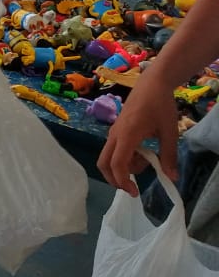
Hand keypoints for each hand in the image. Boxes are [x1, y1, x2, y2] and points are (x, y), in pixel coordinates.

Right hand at [97, 79, 179, 194]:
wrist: (152, 84)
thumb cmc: (161, 105)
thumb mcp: (170, 132)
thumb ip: (169, 155)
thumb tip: (172, 178)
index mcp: (127, 135)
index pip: (117, 164)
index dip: (123, 181)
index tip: (135, 192)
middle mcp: (115, 135)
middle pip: (104, 163)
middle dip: (114, 179)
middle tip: (132, 187)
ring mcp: (114, 132)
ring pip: (108, 157)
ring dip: (124, 167)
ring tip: (148, 163)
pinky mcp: (116, 130)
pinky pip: (114, 149)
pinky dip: (125, 158)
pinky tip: (143, 153)